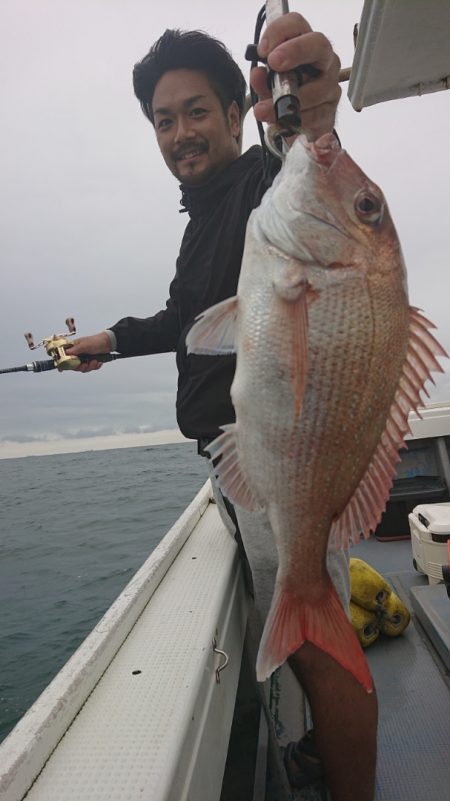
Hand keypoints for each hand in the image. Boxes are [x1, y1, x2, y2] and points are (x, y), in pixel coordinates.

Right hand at [65, 331, 110, 372]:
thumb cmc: (96, 341)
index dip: (67, 363)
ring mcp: (84, 358)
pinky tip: (98, 362)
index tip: (71, 366)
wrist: (108, 343)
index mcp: (73, 348)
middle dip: (81, 367)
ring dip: (90, 366)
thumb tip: (65, 353)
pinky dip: (95, 366)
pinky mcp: (90, 361)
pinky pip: (90, 368)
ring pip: (82, 368)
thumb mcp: (84, 345)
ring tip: (95, 361)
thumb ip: (74, 350)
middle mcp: (77, 354)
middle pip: (74, 365)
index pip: (65, 357)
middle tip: (86, 364)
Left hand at [250, 12, 340, 140]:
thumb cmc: (283, 95)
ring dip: (290, 99)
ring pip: (318, 87)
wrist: (295, 123)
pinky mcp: (331, 109)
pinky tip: (284, 122)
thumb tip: (258, 74)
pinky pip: (317, 114)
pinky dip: (298, 119)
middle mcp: (323, 59)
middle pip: (318, 44)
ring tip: (265, 110)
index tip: (262, 51)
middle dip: (295, 51)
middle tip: (274, 63)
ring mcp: (331, 84)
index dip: (279, 33)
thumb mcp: (267, 85)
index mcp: (304, 45)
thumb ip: (262, 79)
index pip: (296, 24)